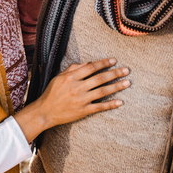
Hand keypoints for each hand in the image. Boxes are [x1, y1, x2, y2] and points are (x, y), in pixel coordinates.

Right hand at [14, 58, 129, 141]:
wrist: (45, 112)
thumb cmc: (52, 93)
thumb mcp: (59, 77)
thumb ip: (73, 69)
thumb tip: (88, 63)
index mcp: (71, 77)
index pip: (91, 67)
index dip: (103, 63)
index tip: (113, 60)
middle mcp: (77, 87)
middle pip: (99, 78)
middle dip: (114, 73)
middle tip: (126, 70)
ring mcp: (81, 100)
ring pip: (102, 91)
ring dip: (116, 86)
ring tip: (127, 82)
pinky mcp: (83, 111)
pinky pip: (100, 107)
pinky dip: (110, 104)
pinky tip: (120, 101)